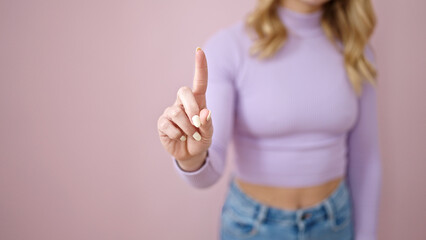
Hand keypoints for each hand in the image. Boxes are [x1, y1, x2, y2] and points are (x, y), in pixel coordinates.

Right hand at [157, 47, 212, 169]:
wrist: (191, 154)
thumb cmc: (201, 139)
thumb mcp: (209, 134)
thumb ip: (208, 124)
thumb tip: (204, 113)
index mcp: (198, 101)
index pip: (200, 82)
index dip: (200, 67)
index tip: (200, 51)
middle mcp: (183, 103)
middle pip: (184, 91)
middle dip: (192, 107)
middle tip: (197, 124)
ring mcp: (171, 112)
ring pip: (177, 112)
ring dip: (187, 128)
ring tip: (191, 136)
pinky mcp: (162, 123)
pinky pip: (168, 124)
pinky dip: (177, 134)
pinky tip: (179, 137)